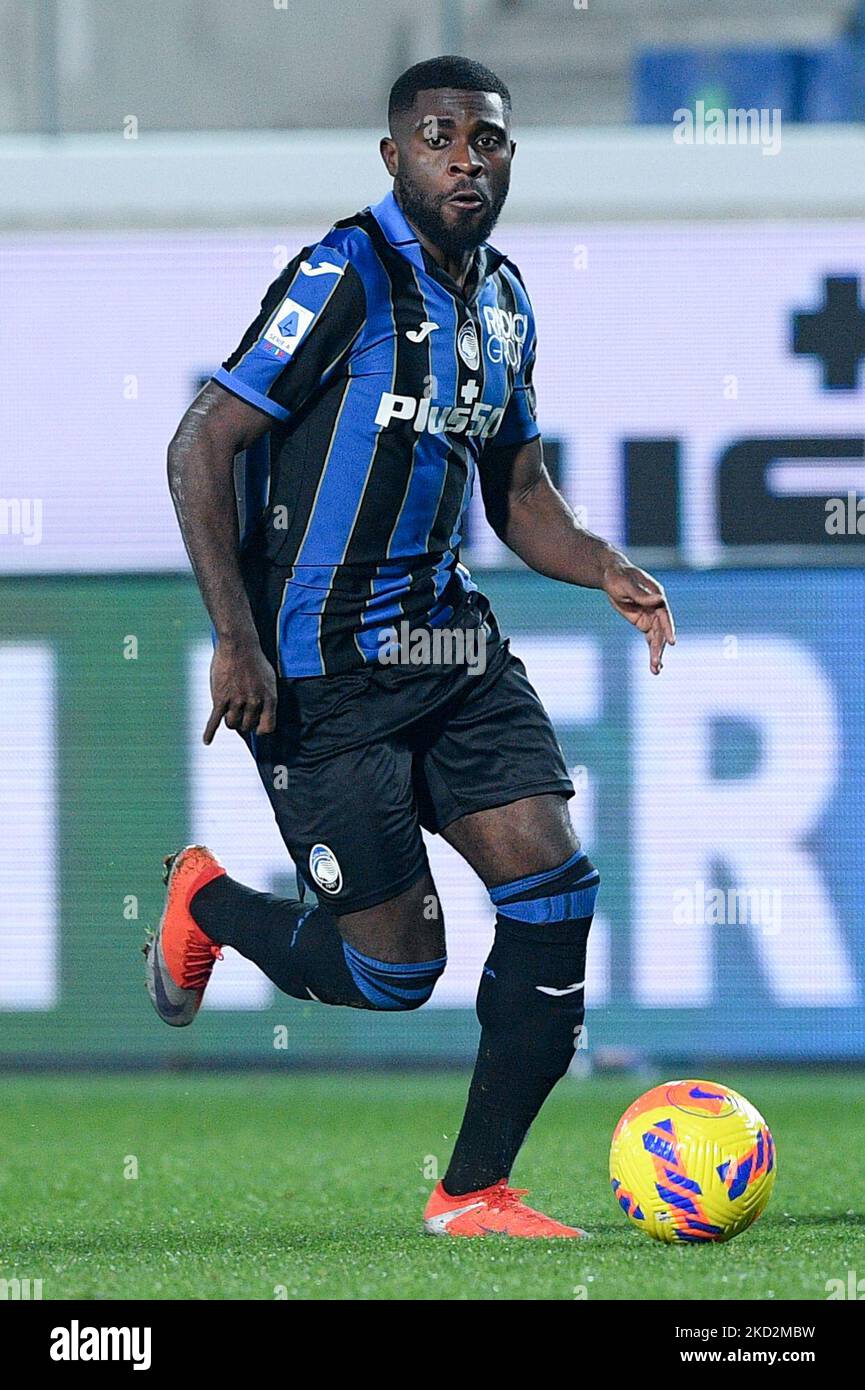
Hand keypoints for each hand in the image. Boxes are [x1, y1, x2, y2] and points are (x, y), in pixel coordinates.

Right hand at [203, 638, 277, 743]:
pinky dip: (210, 732)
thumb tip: (263, 718)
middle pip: (247, 726)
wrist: (238, 645)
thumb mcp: (269, 680)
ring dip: (230, 720)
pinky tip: (207, 741)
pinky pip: (214, 720)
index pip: (267, 727)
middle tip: (239, 710)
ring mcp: (236, 701)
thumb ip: (267, 699)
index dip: (261, 729)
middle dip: (243, 722)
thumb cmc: (255, 662)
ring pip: (231, 724)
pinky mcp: (220, 698)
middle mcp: (254, 702)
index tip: (256, 727)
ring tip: (228, 710)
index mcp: (269, 698)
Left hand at [601, 558, 675, 673]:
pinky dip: (652, 650)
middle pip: (661, 631)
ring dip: (657, 654)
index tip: (672, 642)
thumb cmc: (618, 576)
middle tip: (656, 664)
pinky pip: (650, 639)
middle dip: (659, 648)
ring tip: (656, 671)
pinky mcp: (643, 622)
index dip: (668, 628)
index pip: (665, 615)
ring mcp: (650, 616)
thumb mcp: (627, 584)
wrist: (610, 575)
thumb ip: (641, 594)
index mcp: (657, 596)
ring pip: (656, 638)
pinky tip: (654, 666)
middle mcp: (657, 608)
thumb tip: (659, 599)